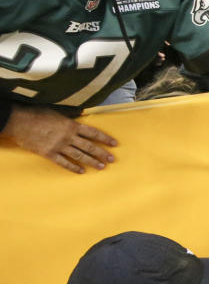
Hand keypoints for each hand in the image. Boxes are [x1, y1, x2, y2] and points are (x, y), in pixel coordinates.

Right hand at [0, 105, 116, 172]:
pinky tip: (81, 171)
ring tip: (101, 167)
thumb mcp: (57, 111)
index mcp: (71, 125)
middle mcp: (68, 137)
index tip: (114, 144)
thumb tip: (81, 113)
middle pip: (89, 147)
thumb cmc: (37, 113)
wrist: (18, 121)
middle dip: (102, 153)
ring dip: (91, 162)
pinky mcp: (49, 153)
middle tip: (112, 159)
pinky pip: (63, 162)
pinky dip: (73, 167)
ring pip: (79, 156)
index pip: (93, 133)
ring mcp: (59, 146)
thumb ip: (70, 115)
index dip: (104, 138)